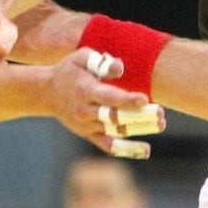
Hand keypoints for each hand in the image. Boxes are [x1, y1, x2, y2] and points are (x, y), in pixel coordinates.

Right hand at [48, 48, 165, 157]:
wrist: (47, 92)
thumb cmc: (69, 70)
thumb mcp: (80, 58)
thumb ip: (100, 61)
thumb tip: (120, 68)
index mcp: (85, 91)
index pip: (108, 98)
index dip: (126, 100)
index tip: (144, 99)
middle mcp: (86, 111)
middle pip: (115, 117)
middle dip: (139, 117)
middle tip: (160, 115)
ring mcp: (87, 126)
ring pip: (116, 132)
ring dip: (139, 129)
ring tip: (160, 124)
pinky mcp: (89, 134)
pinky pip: (108, 145)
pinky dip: (126, 149)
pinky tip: (146, 150)